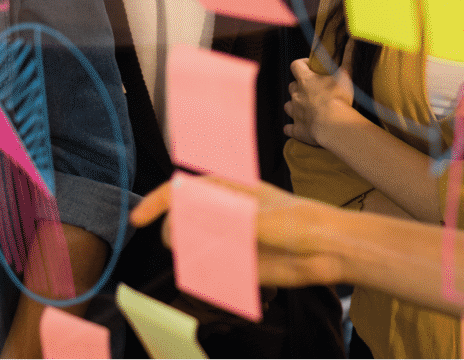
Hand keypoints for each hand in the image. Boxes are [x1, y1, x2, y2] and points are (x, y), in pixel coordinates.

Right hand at [131, 178, 346, 287]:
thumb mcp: (254, 213)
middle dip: (180, 232)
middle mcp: (221, 214)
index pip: (179, 191)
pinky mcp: (232, 264)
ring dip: (198, 254)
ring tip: (231, 254)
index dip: (156, 203)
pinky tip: (236, 269)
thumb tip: (182, 219)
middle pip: (179, 221)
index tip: (139, 219)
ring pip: (191, 248)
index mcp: (225, 190)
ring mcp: (225, 239)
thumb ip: (216, 218)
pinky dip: (211, 274)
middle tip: (198, 241)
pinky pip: (207, 272)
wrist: (323, 248)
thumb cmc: (296, 219)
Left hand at [284, 57, 357, 146]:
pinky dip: (292, 127)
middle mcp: (296, 95)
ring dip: (295, 106)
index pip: (296, 65)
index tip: (310, 66)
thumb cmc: (338, 98)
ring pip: (288, 106)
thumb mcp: (345, 76)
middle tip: (313, 89)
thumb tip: (351, 42)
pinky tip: (299, 127)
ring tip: (306, 108)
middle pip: (292, 86)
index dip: (302, 64)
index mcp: (306, 80)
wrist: (333, 124)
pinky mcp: (297, 129)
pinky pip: (289, 128)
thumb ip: (347, 58)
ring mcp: (295, 112)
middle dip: (299, 87)